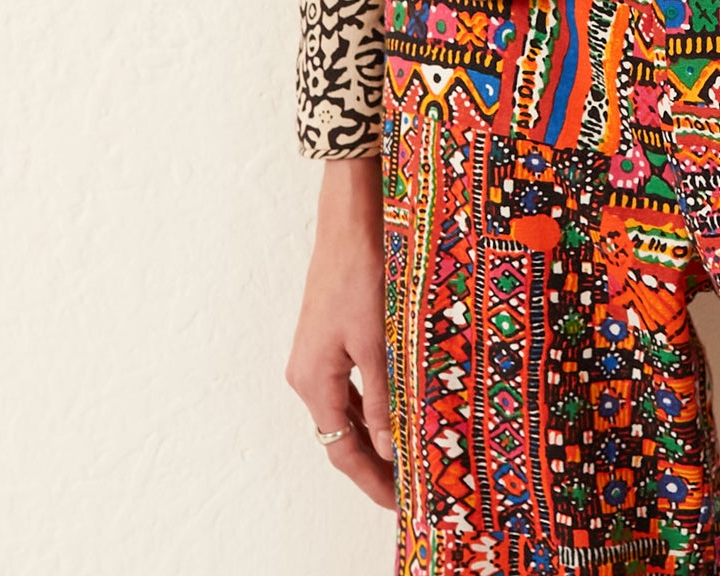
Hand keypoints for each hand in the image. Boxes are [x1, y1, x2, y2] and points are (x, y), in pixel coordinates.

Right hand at [284, 155, 397, 510]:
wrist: (351, 216)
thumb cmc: (363, 272)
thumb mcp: (377, 339)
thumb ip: (381, 397)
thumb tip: (386, 448)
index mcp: (313, 380)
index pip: (343, 450)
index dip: (371, 481)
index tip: (400, 504)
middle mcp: (308, 373)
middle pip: (341, 435)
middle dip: (375, 464)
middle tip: (412, 487)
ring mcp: (317, 353)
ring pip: (346, 410)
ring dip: (374, 434)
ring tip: (410, 455)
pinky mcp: (330, 335)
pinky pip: (349, 384)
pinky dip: (372, 405)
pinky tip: (397, 408)